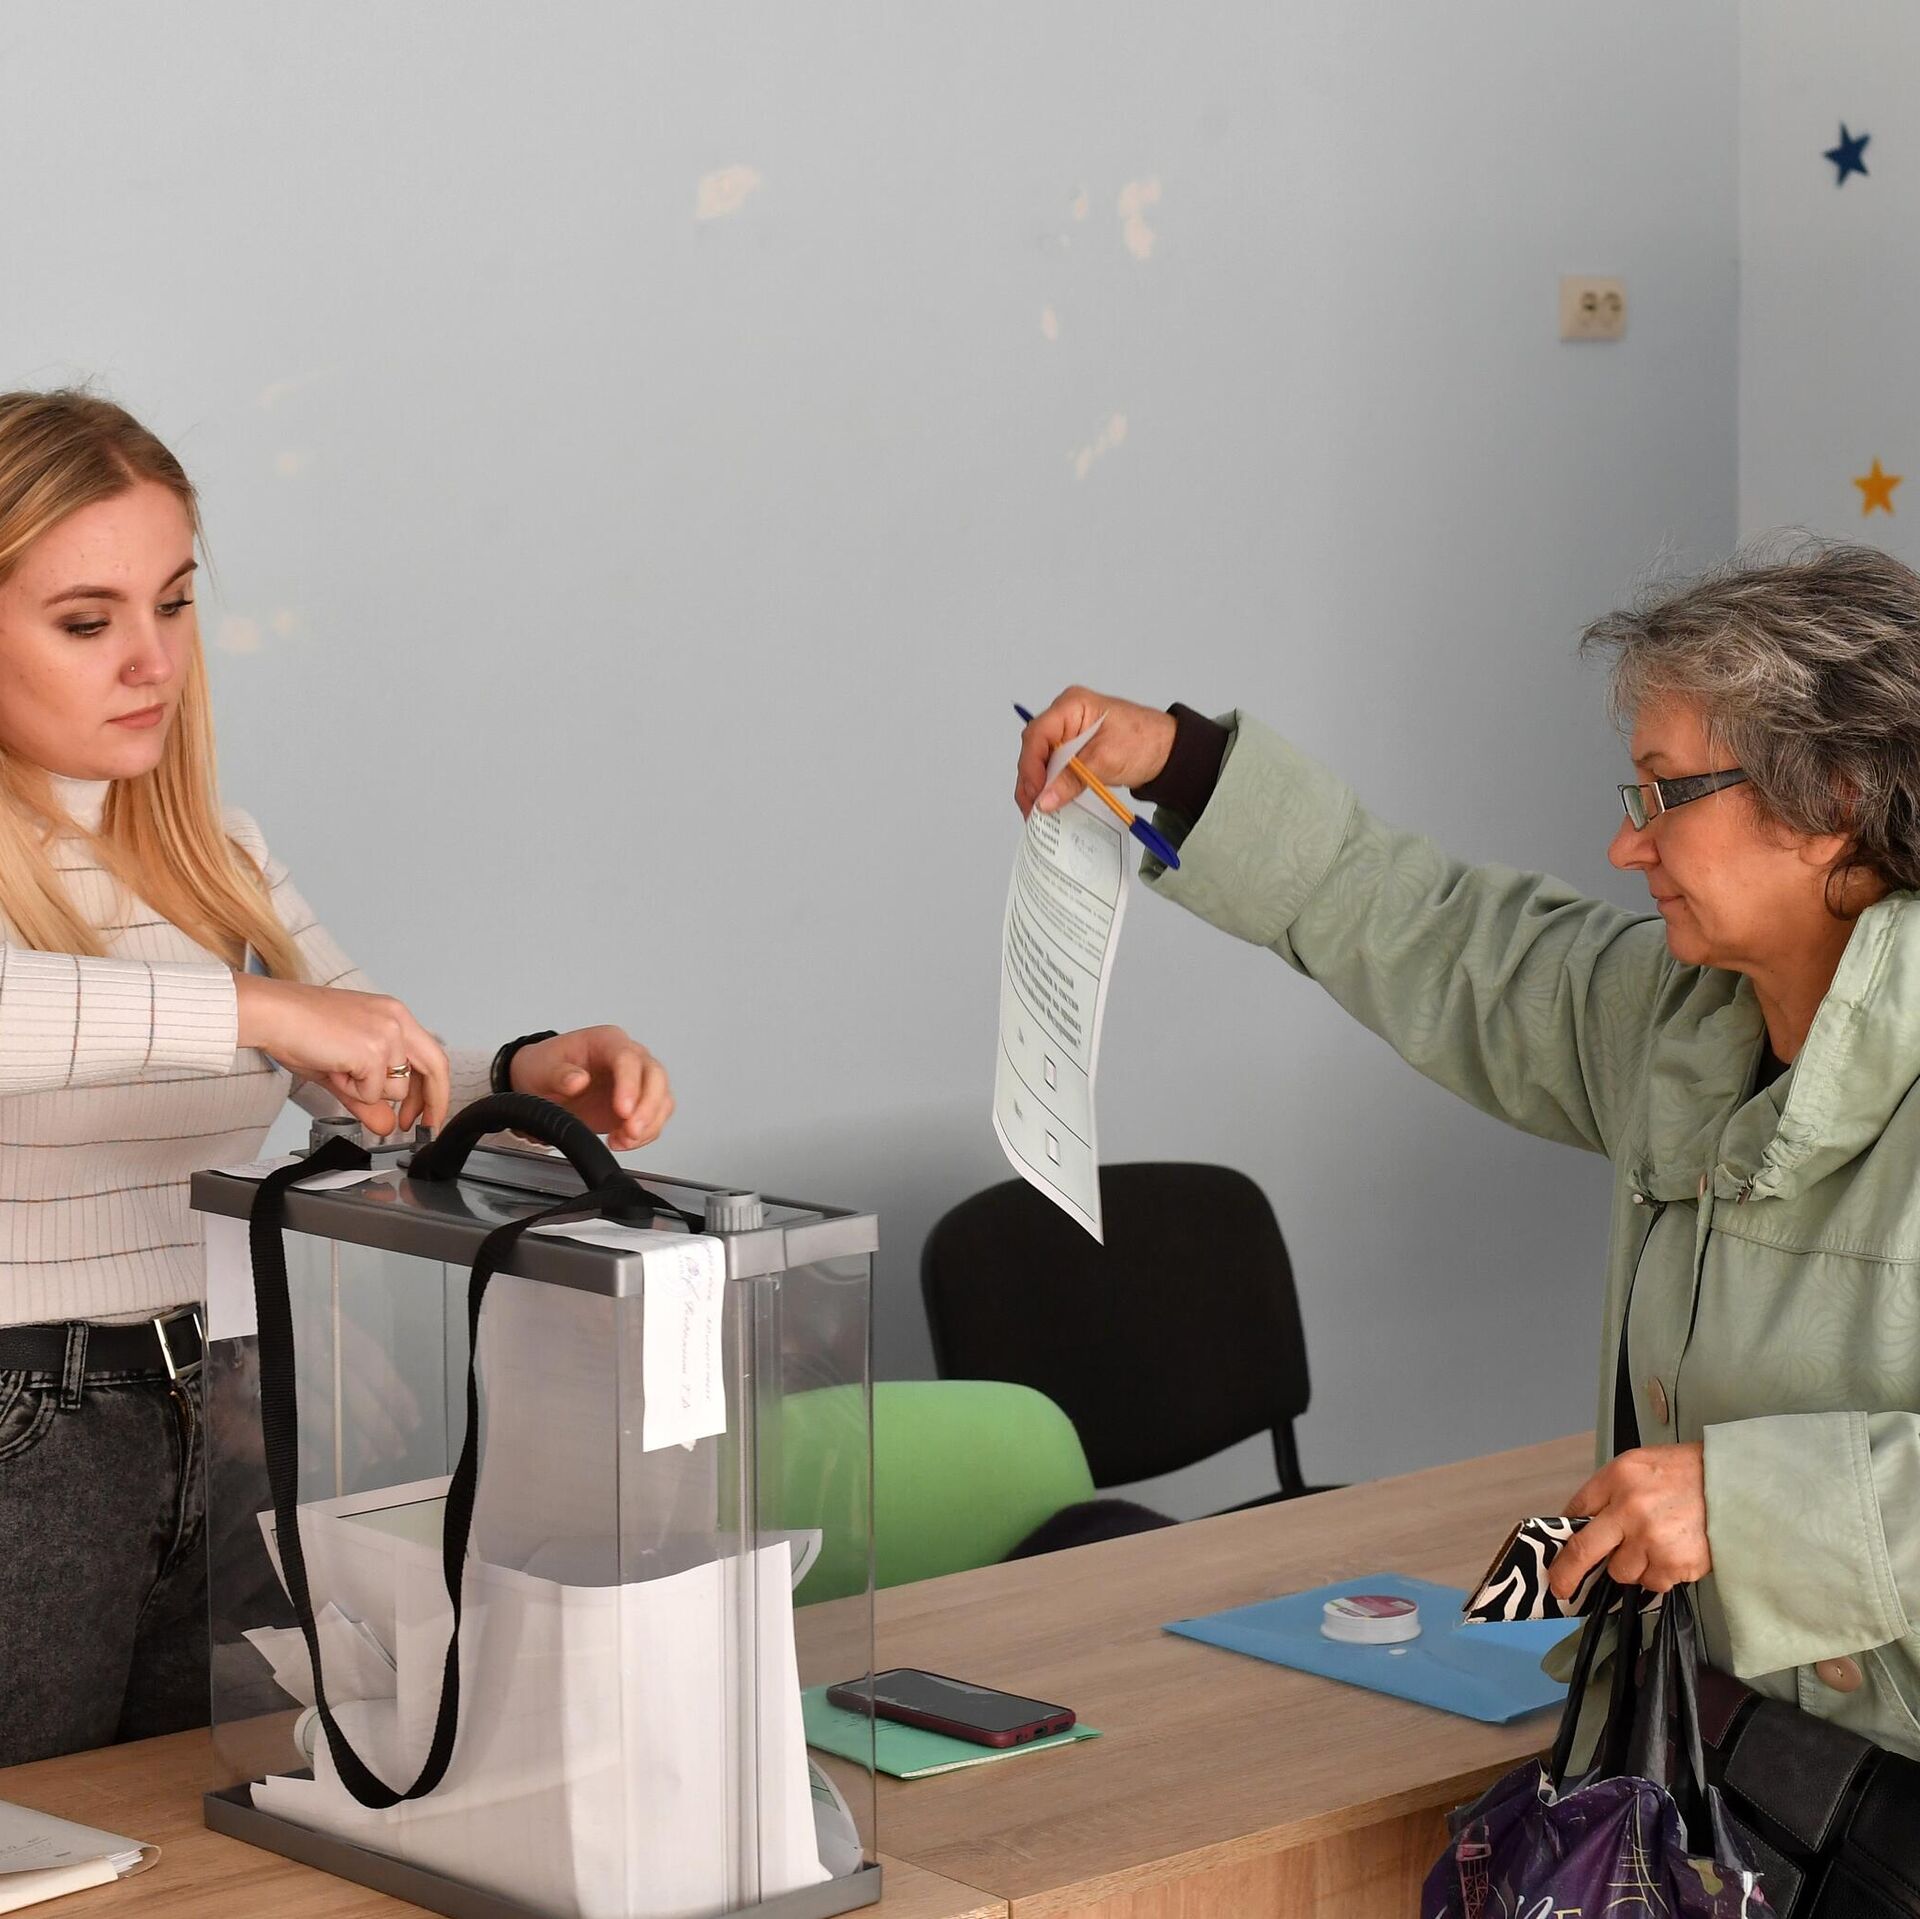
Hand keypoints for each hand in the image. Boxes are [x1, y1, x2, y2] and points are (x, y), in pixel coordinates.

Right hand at [234, 973, 449, 1136]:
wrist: (272, 1013)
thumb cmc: (299, 1029)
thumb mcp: (344, 1068)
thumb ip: (369, 1098)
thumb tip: (387, 1125)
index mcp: (393, 1016)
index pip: (431, 1056)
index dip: (434, 1088)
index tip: (428, 1112)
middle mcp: (397, 1020)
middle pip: (436, 1067)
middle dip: (432, 1103)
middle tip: (421, 1125)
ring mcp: (388, 1034)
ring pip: (397, 1088)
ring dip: (367, 1093)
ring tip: (338, 1070)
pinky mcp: (373, 1050)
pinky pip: (372, 1092)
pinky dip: (351, 1091)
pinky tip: (333, 1069)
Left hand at [508, 1025, 673, 1151]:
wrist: (543, 1087)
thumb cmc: (545, 1069)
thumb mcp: (542, 1069)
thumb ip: (559, 1075)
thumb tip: (578, 1080)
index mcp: (606, 1041)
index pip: (628, 1057)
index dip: (630, 1084)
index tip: (622, 1110)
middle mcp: (628, 1057)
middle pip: (655, 1076)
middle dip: (648, 1107)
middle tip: (631, 1130)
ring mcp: (636, 1081)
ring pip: (662, 1098)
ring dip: (649, 1124)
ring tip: (624, 1140)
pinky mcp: (638, 1104)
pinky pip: (655, 1118)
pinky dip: (645, 1134)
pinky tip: (623, 1141)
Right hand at [1015, 686, 1177, 818]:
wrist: (1168, 751)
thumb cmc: (1145, 742)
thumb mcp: (1106, 761)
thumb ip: (1071, 780)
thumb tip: (1043, 800)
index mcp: (1071, 706)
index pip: (1038, 735)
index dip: (1031, 766)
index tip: (1035, 793)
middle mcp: (1064, 717)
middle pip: (1034, 749)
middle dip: (1030, 781)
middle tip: (1032, 810)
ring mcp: (1067, 734)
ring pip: (1039, 762)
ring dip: (1037, 788)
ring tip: (1037, 814)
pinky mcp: (1072, 750)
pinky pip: (1053, 768)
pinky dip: (1050, 787)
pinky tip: (1048, 805)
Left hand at [1552, 1442, 1710, 1598]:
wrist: (1734, 1485)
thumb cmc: (1684, 1473)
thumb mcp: (1637, 1465)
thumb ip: (1607, 1492)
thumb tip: (1578, 1524)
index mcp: (1617, 1478)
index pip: (1576, 1512)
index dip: (1562, 1537)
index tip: (1554, 1556)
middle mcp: (1630, 1510)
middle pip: (1584, 1551)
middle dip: (1567, 1574)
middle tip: (1560, 1588)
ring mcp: (1653, 1540)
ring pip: (1622, 1573)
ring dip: (1632, 1566)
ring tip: (1654, 1545)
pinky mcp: (1677, 1564)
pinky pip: (1653, 1583)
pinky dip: (1659, 1574)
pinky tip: (1672, 1553)